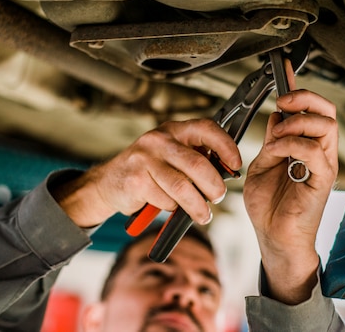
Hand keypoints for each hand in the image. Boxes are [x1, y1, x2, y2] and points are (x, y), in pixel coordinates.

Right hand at [53, 119, 241, 227]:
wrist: (108, 183)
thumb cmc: (149, 171)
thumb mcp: (172, 155)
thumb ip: (196, 158)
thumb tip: (227, 172)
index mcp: (174, 130)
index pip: (206, 129)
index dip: (226, 146)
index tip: (236, 164)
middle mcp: (159, 140)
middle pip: (197, 164)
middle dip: (214, 186)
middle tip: (218, 197)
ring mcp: (145, 159)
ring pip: (182, 187)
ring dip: (197, 206)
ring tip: (203, 214)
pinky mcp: (135, 180)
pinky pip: (165, 200)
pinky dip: (172, 208)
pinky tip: (170, 206)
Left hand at [244, 89, 337, 303]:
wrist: (272, 236)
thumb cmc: (269, 205)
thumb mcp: (262, 163)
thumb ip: (272, 140)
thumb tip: (276, 115)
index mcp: (304, 145)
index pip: (310, 109)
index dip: (299, 88)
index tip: (284, 71)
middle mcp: (318, 152)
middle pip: (326, 110)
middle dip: (304, 98)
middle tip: (282, 103)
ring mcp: (322, 165)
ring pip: (326, 125)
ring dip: (297, 122)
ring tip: (277, 135)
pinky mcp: (322, 181)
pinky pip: (315, 152)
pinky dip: (292, 145)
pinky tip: (276, 152)